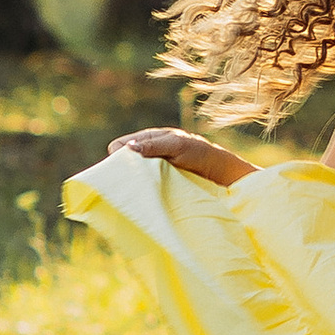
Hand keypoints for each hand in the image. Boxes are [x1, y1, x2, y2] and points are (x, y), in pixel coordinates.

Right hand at [108, 127, 252, 187]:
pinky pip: (141, 185)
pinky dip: (140, 189)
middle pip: (121, 162)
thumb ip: (154, 145)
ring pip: (130, 175)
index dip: (117, 156)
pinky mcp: (156, 182)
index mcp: (147, 138)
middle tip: (129, 181)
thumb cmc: (197, 153)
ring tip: (136, 189)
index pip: (118, 146)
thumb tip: (128, 149)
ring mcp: (150, 168)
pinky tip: (143, 195)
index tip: (124, 168)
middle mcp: (146, 153)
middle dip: (122, 170)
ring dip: (132, 181)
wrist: (216, 172)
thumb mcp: (176, 145)